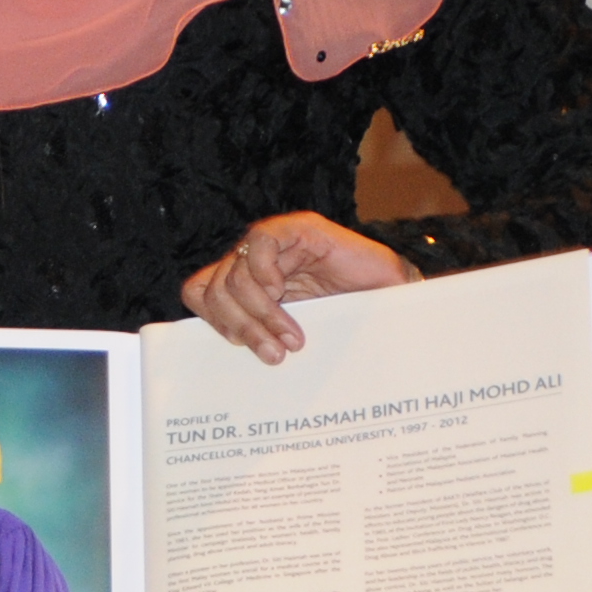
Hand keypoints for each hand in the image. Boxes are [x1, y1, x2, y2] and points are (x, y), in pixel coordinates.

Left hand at [183, 210, 418, 364]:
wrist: (392, 299)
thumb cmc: (345, 318)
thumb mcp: (290, 331)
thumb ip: (259, 333)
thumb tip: (225, 363)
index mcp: (246, 281)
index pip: (199, 291)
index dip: (212, 319)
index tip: (237, 345)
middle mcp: (254, 259)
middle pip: (214, 288)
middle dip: (242, 326)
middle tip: (273, 353)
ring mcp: (275, 241)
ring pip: (235, 274)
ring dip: (262, 314)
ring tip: (292, 337)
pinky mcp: (299, 228)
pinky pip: (261, 243)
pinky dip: (265, 274)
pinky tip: (284, 292)